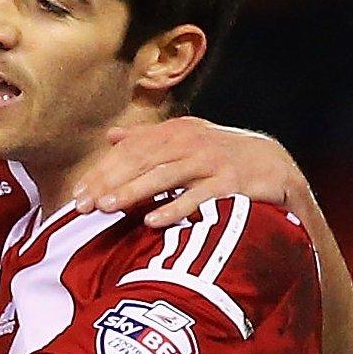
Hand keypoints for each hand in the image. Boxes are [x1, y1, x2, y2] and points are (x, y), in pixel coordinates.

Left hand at [73, 118, 307, 227]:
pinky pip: (199, 197)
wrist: (275, 164)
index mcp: (174, 132)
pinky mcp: (232, 183)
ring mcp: (212, 161)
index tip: (77, 193)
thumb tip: (111, 135)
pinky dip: (175, 208)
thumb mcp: (185, 139)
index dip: (101, 172)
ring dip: (134, 192)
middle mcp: (190, 142)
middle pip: (141, 162)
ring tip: (107, 207)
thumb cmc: (219, 155)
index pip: (129, 151)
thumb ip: (148, 138)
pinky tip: (152, 221)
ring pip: (165, 176)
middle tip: (83, 206)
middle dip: (108, 184)